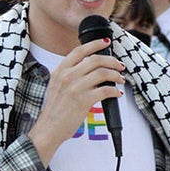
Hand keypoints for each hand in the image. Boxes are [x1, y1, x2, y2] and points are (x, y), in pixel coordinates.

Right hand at [27, 39, 123, 160]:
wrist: (48, 128)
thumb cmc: (55, 109)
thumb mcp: (57, 85)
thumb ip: (70, 74)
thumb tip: (91, 67)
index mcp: (61, 70)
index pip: (80, 50)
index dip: (95, 44)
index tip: (106, 42)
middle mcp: (67, 76)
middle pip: (96, 60)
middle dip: (112, 61)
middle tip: (120, 65)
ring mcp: (75, 88)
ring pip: (103, 73)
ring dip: (116, 75)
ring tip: (120, 79)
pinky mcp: (83, 100)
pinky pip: (106, 90)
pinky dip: (115, 91)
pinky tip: (117, 93)